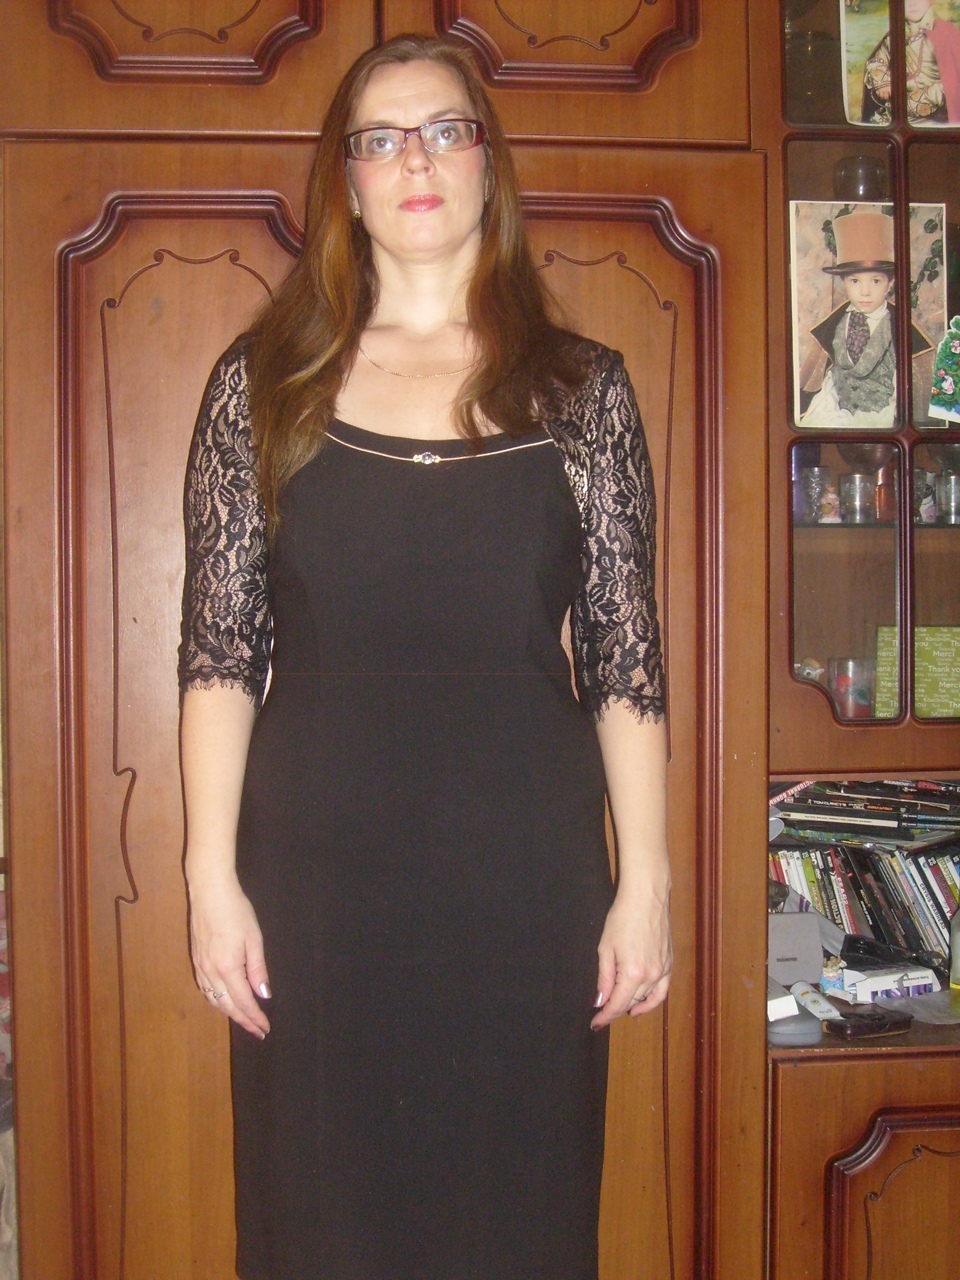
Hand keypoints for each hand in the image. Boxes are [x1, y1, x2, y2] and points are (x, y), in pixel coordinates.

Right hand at [188, 870, 270, 1038]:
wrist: (209, 891)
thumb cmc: (236, 911)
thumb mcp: (254, 938)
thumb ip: (258, 969)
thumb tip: (263, 995)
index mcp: (228, 967)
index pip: (243, 1002)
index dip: (254, 1017)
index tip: (265, 1029)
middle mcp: (210, 972)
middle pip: (227, 1006)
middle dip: (243, 1020)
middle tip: (257, 1031)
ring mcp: (200, 967)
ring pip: (214, 999)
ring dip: (229, 1012)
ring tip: (244, 1019)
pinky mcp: (196, 960)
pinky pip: (205, 989)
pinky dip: (216, 1000)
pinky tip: (224, 1000)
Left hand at [590, 883, 671, 1029]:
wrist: (646, 898)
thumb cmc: (622, 918)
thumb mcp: (605, 948)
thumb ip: (604, 978)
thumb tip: (600, 1001)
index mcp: (633, 973)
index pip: (618, 1004)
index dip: (605, 1016)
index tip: (596, 1023)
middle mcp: (651, 976)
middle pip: (631, 1003)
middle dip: (615, 1009)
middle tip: (602, 1012)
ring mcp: (663, 971)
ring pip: (646, 999)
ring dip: (632, 1006)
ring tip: (619, 1009)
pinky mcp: (670, 964)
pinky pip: (662, 991)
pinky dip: (652, 1001)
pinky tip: (642, 1005)